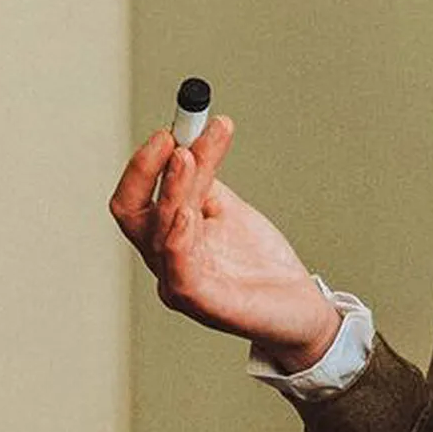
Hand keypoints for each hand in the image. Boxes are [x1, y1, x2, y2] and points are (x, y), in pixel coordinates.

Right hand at [108, 117, 341, 371]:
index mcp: (167, 236)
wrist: (299, 306)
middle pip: (133, 214)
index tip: (175, 125)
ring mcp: (179, 284)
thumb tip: (195, 139)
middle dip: (148, 170)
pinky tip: (187, 213)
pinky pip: (181, 273)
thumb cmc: (260, 263)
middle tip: (174, 136)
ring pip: (161, 234)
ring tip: (188, 156)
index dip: (146, 161)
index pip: (137, 197)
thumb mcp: (230, 210)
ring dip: (174, 190)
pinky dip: (180, 240)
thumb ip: (206, 182)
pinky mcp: (204, 305)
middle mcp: (165, 260)